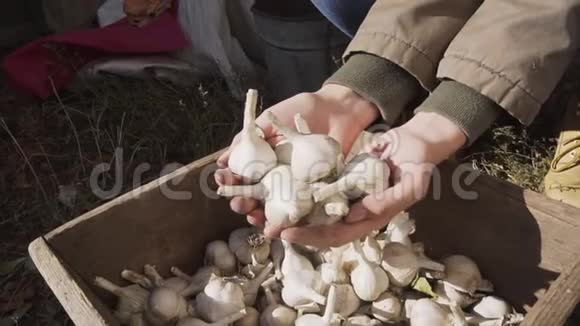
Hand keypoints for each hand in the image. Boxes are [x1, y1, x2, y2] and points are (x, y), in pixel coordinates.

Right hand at [214, 84, 378, 233]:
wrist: (337, 111)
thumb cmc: (300, 110)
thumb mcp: (269, 121)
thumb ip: (247, 139)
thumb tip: (222, 161)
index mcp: (263, 161)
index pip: (241, 177)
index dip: (230, 181)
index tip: (221, 181)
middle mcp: (276, 176)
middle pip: (255, 196)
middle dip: (243, 203)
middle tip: (238, 204)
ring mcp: (295, 185)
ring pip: (274, 207)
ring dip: (262, 216)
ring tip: (255, 218)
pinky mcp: (314, 191)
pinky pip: (301, 208)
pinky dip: (291, 218)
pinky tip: (281, 223)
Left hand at [280, 112, 466, 247]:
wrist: (415, 141)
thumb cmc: (419, 163)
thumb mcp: (412, 183)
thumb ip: (389, 200)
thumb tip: (355, 215)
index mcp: (370, 218)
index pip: (338, 235)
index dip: (313, 238)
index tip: (289, 233)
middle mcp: (354, 211)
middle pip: (319, 228)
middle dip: (294, 230)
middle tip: (268, 227)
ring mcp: (346, 195)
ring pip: (314, 210)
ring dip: (291, 213)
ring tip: (264, 212)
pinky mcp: (339, 178)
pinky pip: (316, 188)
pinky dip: (298, 191)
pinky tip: (278, 187)